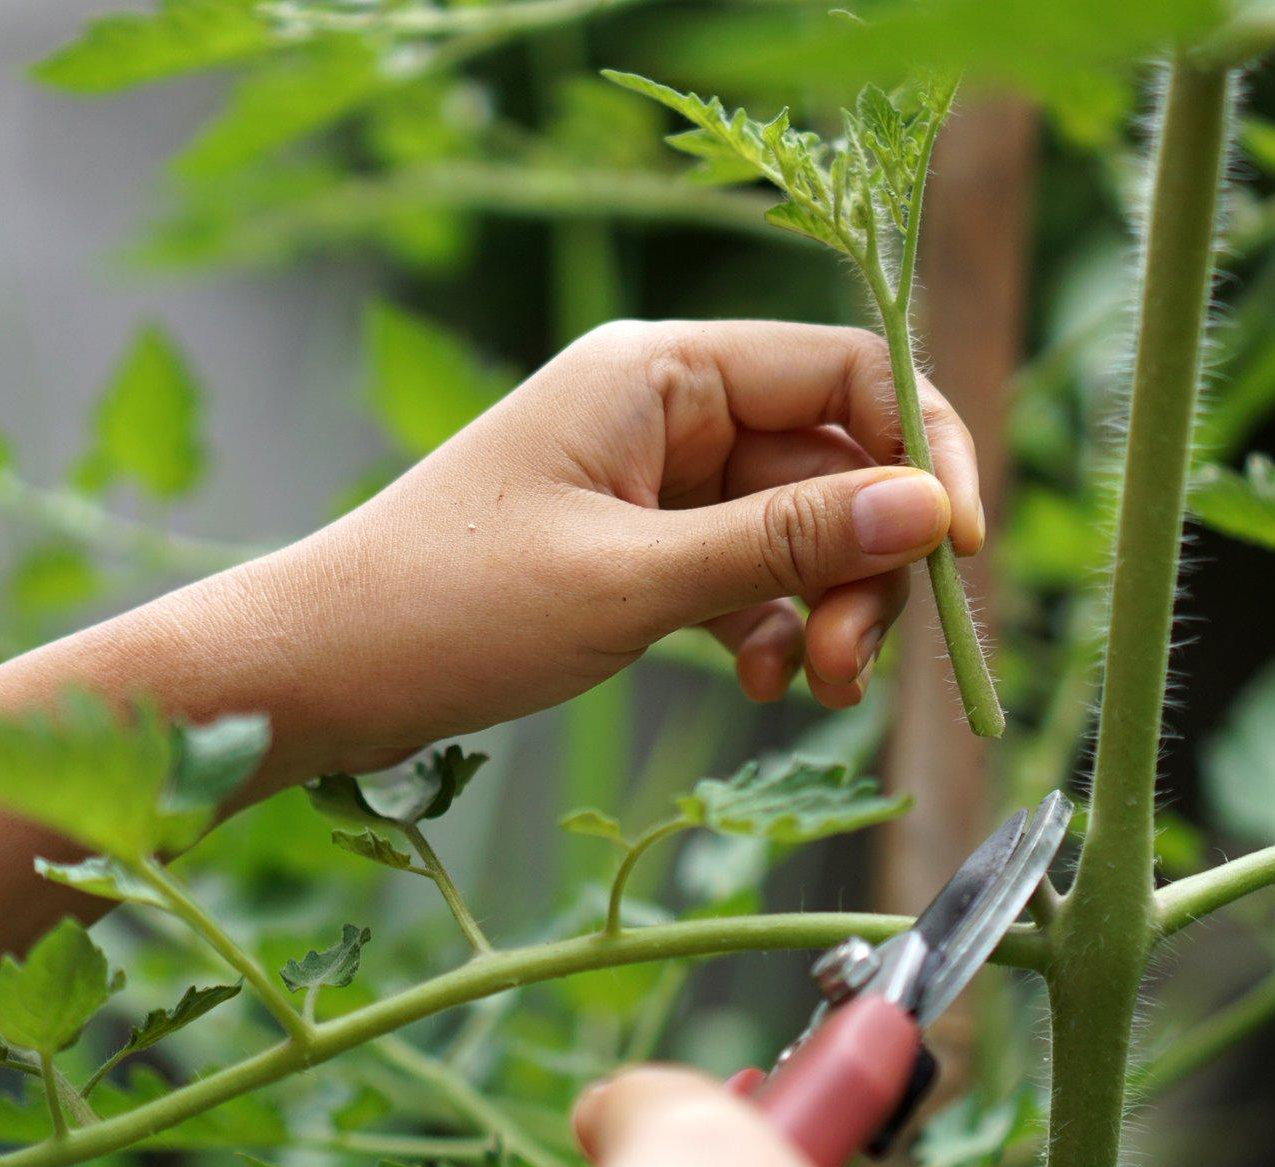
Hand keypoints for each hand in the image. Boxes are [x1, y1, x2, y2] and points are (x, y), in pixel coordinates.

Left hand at [210, 319, 982, 778]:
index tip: (958, 550)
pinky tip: (759, 683)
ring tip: (809, 690)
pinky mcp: (639, 546)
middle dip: (864, 562)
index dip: (923, 451)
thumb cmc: (445, 606)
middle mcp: (665, 408)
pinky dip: (770, 627)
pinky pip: (747, 572)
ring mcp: (653, 479)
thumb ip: (784, 543)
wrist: (316, 674)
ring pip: (798, 525)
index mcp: (658, 368)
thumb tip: (927, 511)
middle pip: (833, 458)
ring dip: (825, 606)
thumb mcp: (630, 581)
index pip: (847, 370)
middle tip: (854, 668)